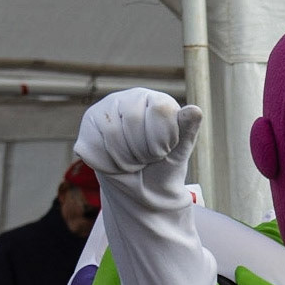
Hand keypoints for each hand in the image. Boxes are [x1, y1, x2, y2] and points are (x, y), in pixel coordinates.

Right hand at [76, 89, 201, 209]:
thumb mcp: (180, 150)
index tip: (165, 150)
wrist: (142, 187)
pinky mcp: (88, 125)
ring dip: (126, 159)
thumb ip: (187, 130)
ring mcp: (105, 109)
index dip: (164, 139)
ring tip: (133, 161)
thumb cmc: (164, 164)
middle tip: (148, 159)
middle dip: (144, 151)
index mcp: (156, 99)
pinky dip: (109, 164)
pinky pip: (94, 145)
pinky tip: (116, 162)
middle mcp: (129, 98)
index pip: (161, 110)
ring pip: (111, 133)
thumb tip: (195, 110)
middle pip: (133, 120)